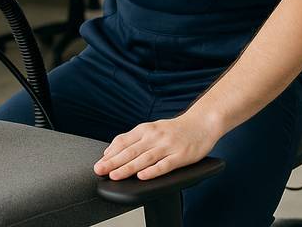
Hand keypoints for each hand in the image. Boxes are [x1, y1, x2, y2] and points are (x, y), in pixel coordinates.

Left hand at [93, 112, 221, 180]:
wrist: (202, 123)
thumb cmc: (175, 129)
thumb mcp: (152, 128)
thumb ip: (133, 139)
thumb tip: (110, 151)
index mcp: (146, 129)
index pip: (124, 141)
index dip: (110, 153)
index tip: (99, 162)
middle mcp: (155, 136)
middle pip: (131, 151)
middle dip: (113, 162)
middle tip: (100, 170)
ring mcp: (168, 146)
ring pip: (144, 158)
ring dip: (128, 167)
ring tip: (115, 175)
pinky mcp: (180, 156)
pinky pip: (164, 165)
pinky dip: (152, 171)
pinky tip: (142, 176)